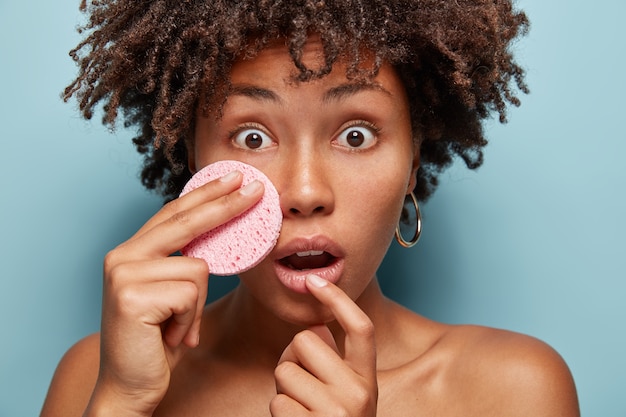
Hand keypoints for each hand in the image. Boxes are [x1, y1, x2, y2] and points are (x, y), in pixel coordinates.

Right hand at [86, 171, 263, 415]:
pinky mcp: (131, 296)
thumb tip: (220, 231)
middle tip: (256, 188)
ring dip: (196, 307)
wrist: (131, 387)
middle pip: (186, 221)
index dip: (205, 194)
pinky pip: (190, 295)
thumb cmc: (156, 341)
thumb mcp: (170, 294)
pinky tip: (171, 336)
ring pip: (197, 268)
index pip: (174, 213)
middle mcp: (121, 256)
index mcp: (130, 252)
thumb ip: (181, 262)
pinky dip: (190, 320)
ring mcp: (123, 274)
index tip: (233, 178)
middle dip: (226, 205)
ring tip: (178, 328)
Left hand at [271, 274, 377, 416]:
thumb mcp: (348, 395)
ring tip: (299, 407)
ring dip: (283, 389)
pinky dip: (280, 413)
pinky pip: (278, 402)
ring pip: (285, 371)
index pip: (361, 327)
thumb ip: (334, 361)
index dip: (337, 298)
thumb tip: (316, 326)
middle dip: (291, 356)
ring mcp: (336, 412)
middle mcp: (358, 393)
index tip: (313, 280)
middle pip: (305, 340)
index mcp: (368, 380)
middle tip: (299, 383)